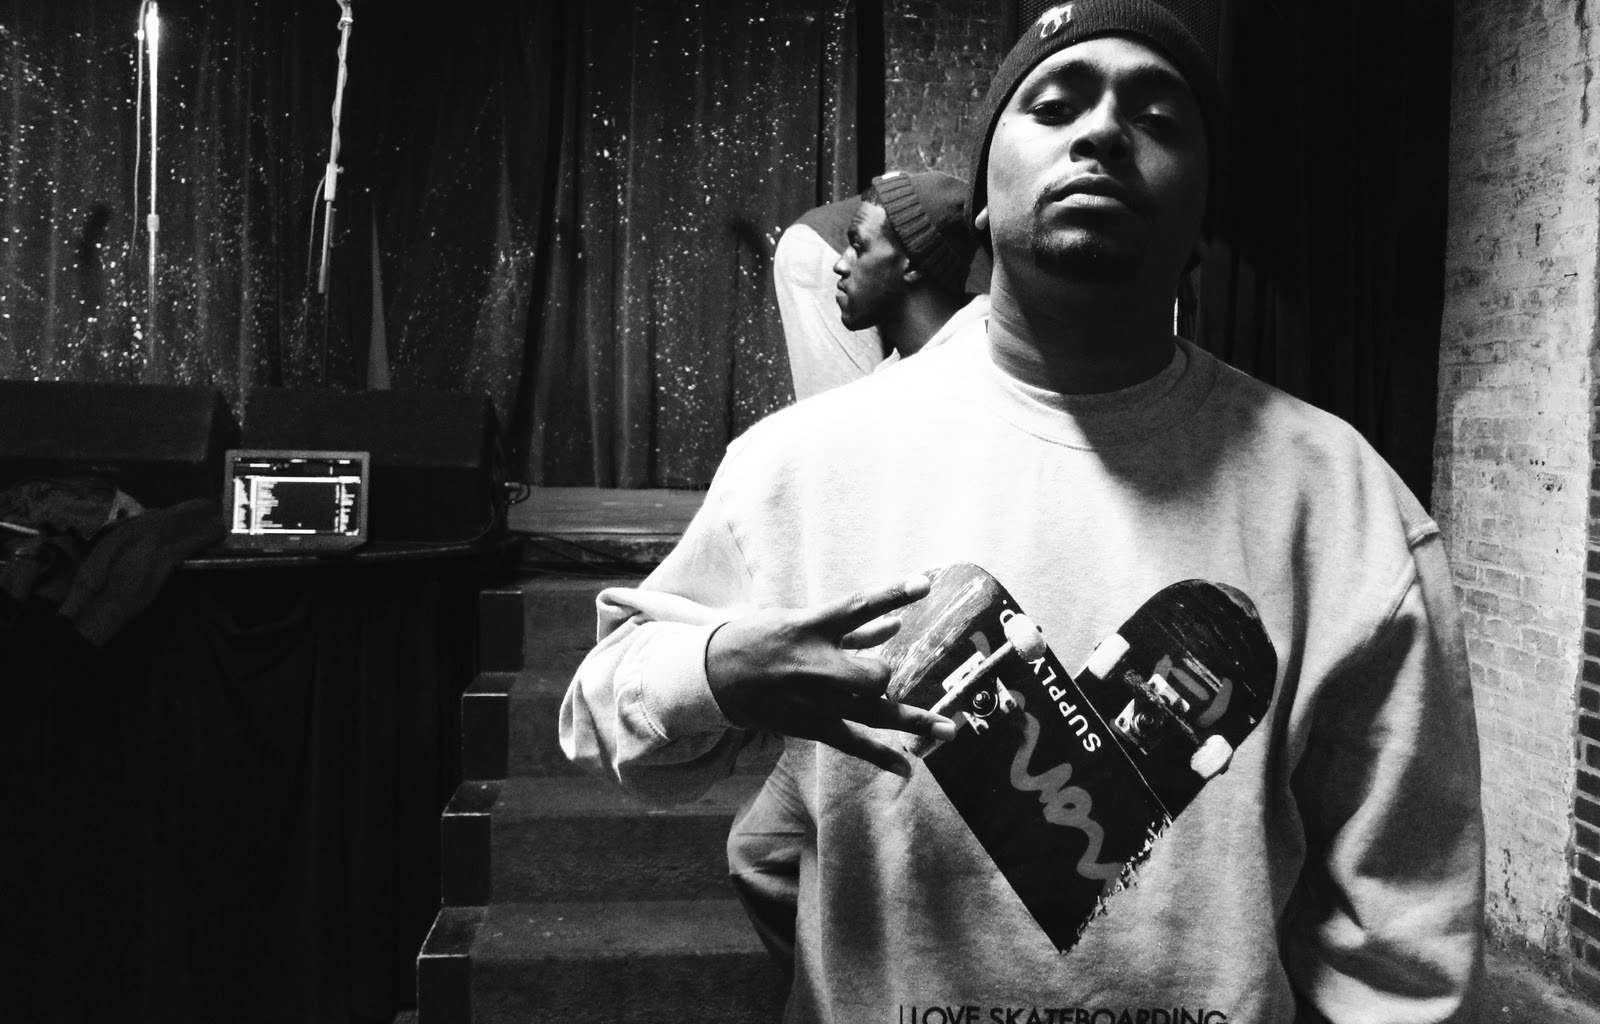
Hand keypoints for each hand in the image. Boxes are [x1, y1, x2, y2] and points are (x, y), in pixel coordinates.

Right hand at [706, 575, 955, 775]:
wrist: (712, 676)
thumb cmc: (758, 639)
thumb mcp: (797, 621)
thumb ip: (849, 628)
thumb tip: (895, 623)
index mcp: (810, 628)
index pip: (859, 607)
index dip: (893, 594)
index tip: (925, 584)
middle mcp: (815, 666)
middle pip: (872, 674)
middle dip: (884, 674)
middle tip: (879, 674)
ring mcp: (814, 700)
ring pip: (872, 712)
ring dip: (913, 721)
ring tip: (949, 728)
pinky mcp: (810, 725)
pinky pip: (853, 744)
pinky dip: (880, 756)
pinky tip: (906, 768)